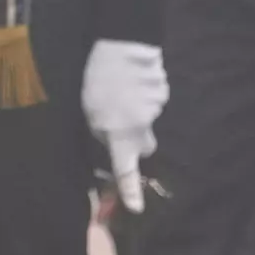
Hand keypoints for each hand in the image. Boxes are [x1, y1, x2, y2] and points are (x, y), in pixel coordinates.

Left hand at [82, 38, 165, 200]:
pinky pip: (152, 101)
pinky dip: (143, 95)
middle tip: (120, 127)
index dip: (130, 190)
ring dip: (136, 112)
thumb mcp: (90, 111)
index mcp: (121, 135)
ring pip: (147, 120)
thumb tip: (109, 141)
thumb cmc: (101, 80)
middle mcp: (144, 127)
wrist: (126, 47)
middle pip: (144, 146)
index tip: (135, 208)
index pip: (126, 170)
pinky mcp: (163, 92)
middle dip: (134, 142)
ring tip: (121, 91)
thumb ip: (101, 131)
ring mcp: (157, 109)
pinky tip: (132, 80)